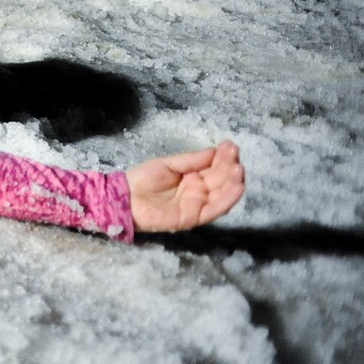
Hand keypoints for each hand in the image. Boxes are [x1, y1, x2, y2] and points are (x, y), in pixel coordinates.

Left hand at [126, 142, 244, 231]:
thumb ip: (191, 160)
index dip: (223, 157)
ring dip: (234, 182)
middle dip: (230, 166)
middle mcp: (199, 191)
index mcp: (193, 177)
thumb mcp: (168, 164)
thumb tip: (214, 151)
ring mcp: (198, 204)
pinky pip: (216, 209)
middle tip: (235, 154)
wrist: (125, 197)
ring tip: (239, 168)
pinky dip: (228, 198)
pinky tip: (237, 186)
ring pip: (222, 194)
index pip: (214, 167)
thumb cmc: (143, 179)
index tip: (231, 146)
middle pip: (221, 179)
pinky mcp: (195, 217)